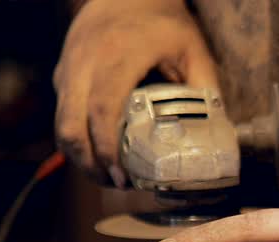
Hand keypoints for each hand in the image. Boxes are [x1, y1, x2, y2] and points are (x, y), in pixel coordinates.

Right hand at [54, 0, 218, 186]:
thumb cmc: (162, 21)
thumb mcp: (193, 49)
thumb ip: (204, 89)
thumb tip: (217, 135)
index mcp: (118, 56)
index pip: (102, 109)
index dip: (107, 148)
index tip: (121, 176)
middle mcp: (85, 63)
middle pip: (71, 125)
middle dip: (89, 163)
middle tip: (116, 184)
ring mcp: (70, 68)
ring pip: (61, 123)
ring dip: (80, 156)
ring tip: (108, 176)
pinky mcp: (63, 74)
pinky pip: (63, 114)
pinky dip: (77, 139)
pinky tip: (100, 154)